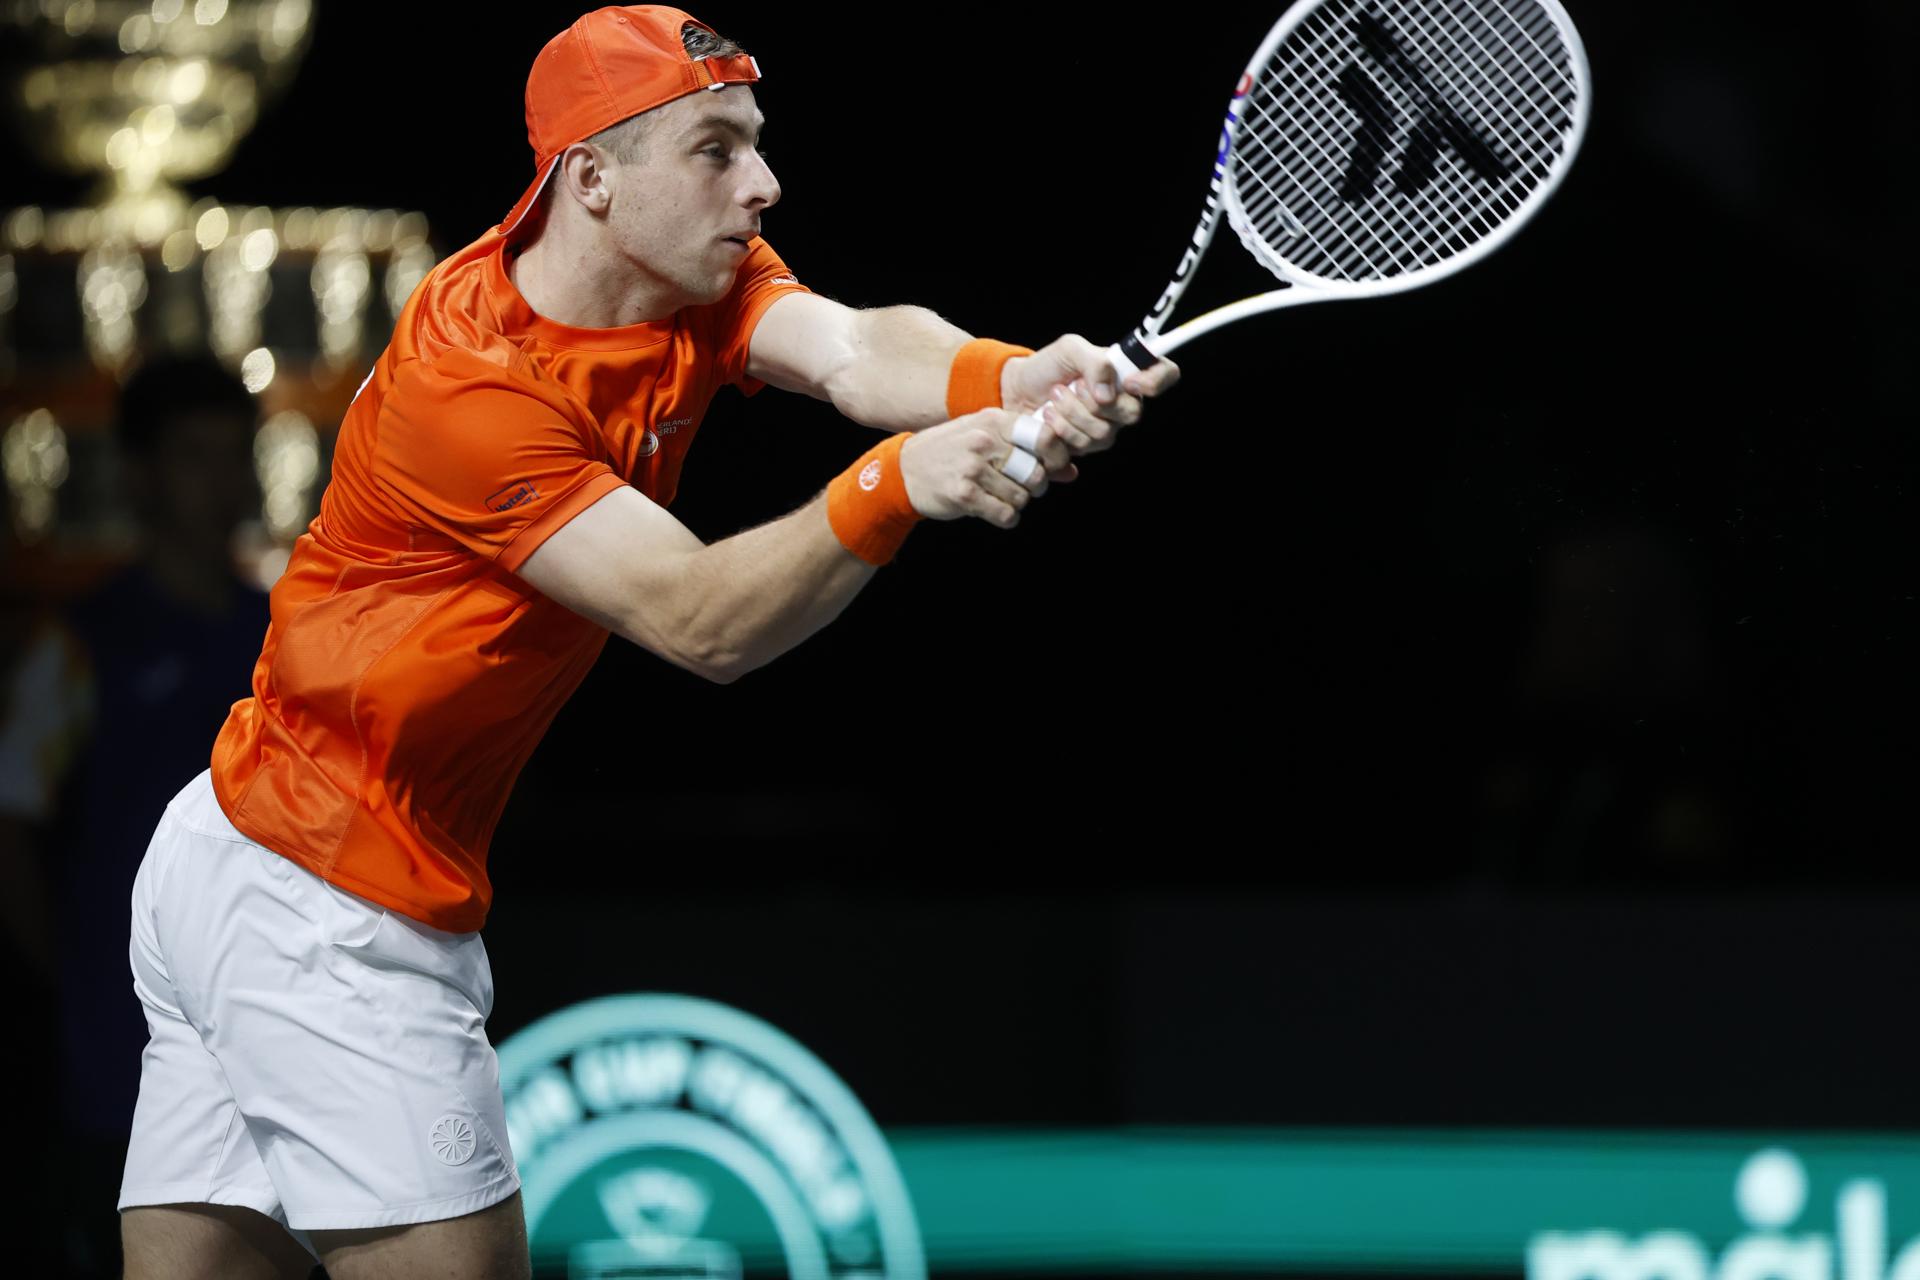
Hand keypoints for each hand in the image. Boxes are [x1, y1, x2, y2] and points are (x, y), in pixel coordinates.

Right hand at [899, 410, 1058, 528]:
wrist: (904, 470)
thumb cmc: (952, 452)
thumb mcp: (986, 438)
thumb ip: (1026, 449)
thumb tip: (1071, 472)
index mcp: (993, 420)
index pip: (1044, 436)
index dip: (1056, 457)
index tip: (1051, 468)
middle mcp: (984, 441)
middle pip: (1036, 472)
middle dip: (1035, 486)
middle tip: (1023, 488)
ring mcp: (973, 467)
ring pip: (1022, 496)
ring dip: (1018, 503)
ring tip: (1002, 498)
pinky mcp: (963, 494)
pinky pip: (1005, 513)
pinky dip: (1006, 517)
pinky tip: (995, 511)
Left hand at [1001, 333, 1180, 457]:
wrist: (1016, 391)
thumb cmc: (1047, 367)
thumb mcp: (1069, 349)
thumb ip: (1094, 361)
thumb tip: (1107, 393)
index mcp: (1127, 373)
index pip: (1166, 374)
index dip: (1155, 380)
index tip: (1127, 381)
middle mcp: (1122, 404)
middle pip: (1132, 414)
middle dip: (1094, 401)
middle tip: (1071, 386)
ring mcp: (1106, 429)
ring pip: (1104, 434)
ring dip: (1071, 414)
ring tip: (1053, 398)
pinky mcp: (1084, 448)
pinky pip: (1083, 448)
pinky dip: (1060, 431)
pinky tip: (1047, 418)